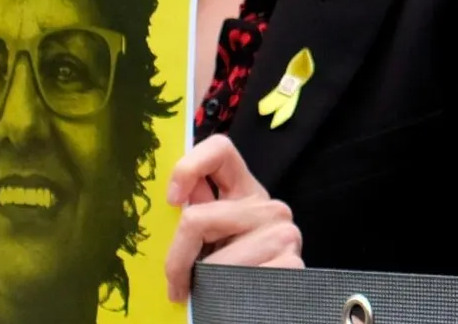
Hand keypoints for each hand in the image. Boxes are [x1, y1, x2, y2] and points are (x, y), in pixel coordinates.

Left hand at [164, 134, 303, 303]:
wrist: (260, 316)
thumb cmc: (229, 280)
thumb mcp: (208, 245)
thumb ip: (193, 221)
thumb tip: (166, 205)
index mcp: (245, 194)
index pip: (220, 149)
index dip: (188, 167)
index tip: (172, 201)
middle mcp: (268, 207)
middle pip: (198, 218)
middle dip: (178, 258)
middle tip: (177, 284)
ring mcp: (284, 233)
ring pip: (214, 258)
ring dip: (203, 285)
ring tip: (210, 296)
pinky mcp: (291, 262)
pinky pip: (236, 280)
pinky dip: (225, 298)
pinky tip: (233, 302)